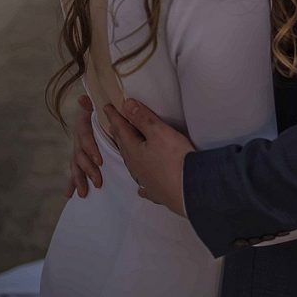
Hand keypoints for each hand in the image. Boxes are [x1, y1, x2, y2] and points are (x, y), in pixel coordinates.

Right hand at [66, 94, 102, 197]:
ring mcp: (77, 149)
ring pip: (76, 165)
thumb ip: (92, 104)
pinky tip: (69, 194)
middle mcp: (78, 137)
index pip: (84, 136)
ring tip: (83, 193)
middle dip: (88, 169)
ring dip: (79, 179)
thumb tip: (82, 98)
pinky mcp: (79, 158)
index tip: (99, 160)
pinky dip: (71, 183)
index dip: (90, 148)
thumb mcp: (99, 107)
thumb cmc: (104, 110)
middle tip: (98, 181)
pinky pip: (74, 171)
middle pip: (80, 154)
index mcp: (84, 124)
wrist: (99, 113)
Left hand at [103, 99, 194, 214]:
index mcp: (133, 151)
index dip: (114, 117)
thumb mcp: (158, 132)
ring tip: (125, 147)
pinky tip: (140, 188)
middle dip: (119, 133)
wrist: (189, 189)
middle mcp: (135, 167)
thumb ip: (142, 118)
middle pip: (124, 146)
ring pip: (132, 164)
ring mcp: (145, 181)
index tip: (106, 107)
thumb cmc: (174, 158)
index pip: (121, 129)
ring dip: (127, 153)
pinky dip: (141, 183)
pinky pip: (144, 186)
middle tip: (113, 124)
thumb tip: (126, 105)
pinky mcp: (157, 192)